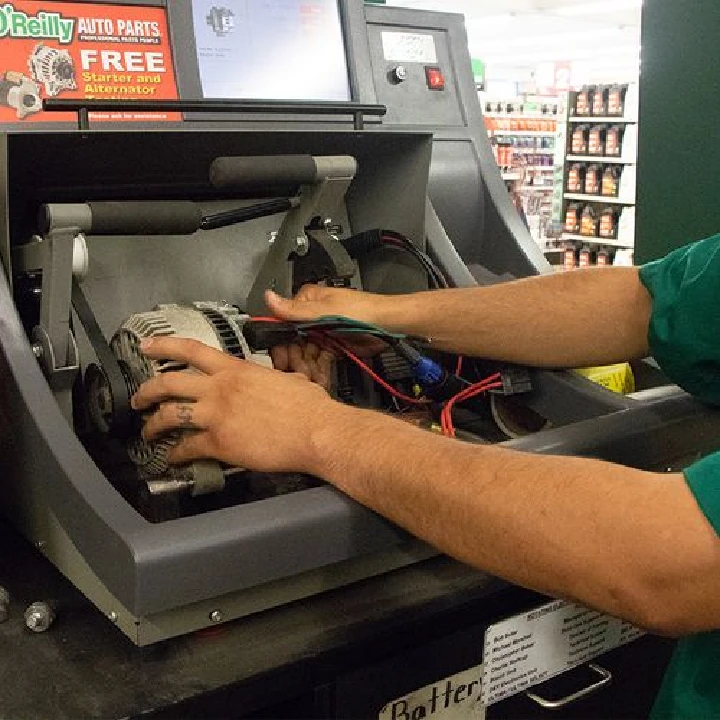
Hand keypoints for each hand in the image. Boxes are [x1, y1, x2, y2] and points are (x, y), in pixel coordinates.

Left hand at [131, 336, 341, 472]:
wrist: (315, 431)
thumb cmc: (308, 405)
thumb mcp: (287, 379)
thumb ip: (269, 378)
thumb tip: (275, 381)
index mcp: (235, 369)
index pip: (191, 350)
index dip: (163, 346)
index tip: (146, 346)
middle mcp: (219, 389)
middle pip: (168, 384)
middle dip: (146, 392)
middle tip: (138, 400)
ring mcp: (216, 416)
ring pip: (170, 416)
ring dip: (153, 425)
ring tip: (147, 432)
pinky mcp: (219, 443)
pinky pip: (187, 448)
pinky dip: (176, 455)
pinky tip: (173, 459)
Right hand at [266, 285, 387, 379]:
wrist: (390, 325)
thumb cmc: (364, 310)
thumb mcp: (326, 311)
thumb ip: (296, 310)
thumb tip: (269, 297)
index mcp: (307, 302)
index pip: (283, 325)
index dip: (281, 346)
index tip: (282, 362)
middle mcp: (312, 317)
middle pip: (294, 343)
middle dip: (297, 360)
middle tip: (299, 374)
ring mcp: (323, 332)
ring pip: (306, 354)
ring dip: (307, 368)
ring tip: (311, 379)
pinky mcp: (333, 345)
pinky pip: (320, 360)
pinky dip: (319, 370)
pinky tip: (320, 378)